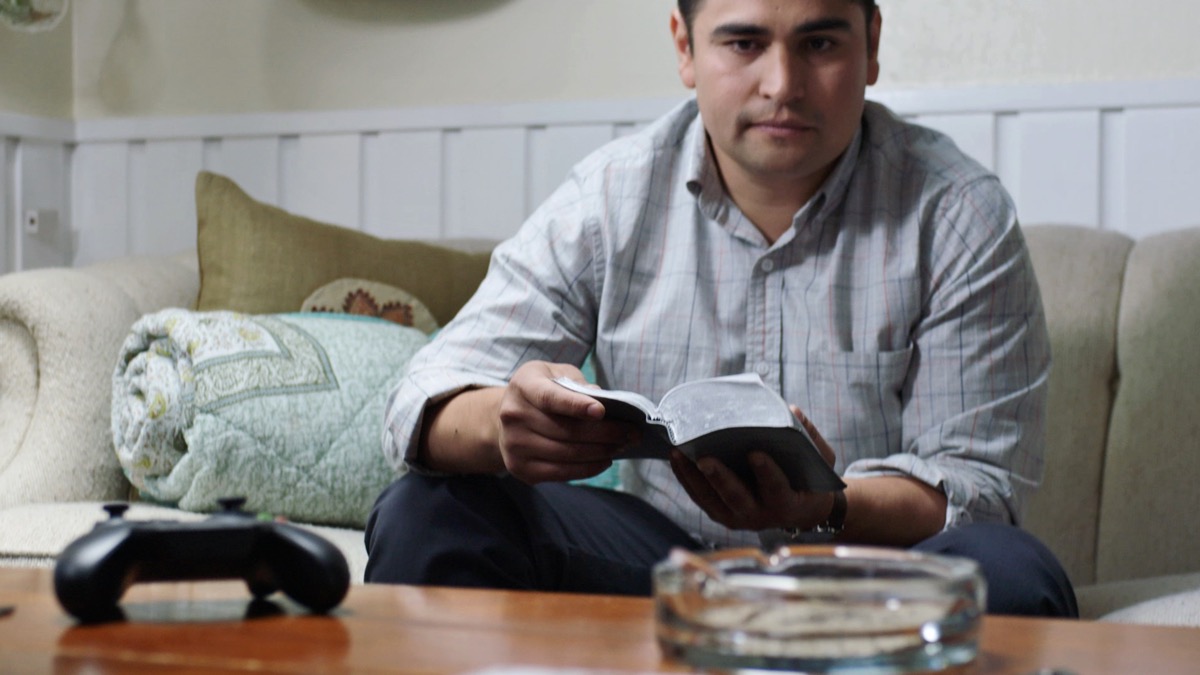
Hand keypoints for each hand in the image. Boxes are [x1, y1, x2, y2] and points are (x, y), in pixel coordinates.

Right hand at [496, 361, 634, 483]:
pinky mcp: (520, 468)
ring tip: (621, 446)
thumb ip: (577, 383)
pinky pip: (561, 472)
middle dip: (605, 433)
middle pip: (566, 430)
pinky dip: (588, 468)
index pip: (550, 398)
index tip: (602, 411)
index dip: (576, 405)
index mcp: (523, 385)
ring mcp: (514, 445)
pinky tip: (604, 460)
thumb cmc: (542, 391)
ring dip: (601, 451)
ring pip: (567, 453)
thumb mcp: (556, 373)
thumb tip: (602, 401)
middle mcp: (513, 415)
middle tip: (631, 432)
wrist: (509, 417)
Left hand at [669, 405, 838, 531]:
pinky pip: (700, 497)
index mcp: (788, 503)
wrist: (801, 509)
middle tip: (706, 458)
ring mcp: (738, 518)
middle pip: (737, 498)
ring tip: (679, 452)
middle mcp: (761, 516)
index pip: (777, 489)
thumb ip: (810, 437)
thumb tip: (793, 411)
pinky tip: (676, 458)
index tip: (756, 454)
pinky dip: (686, 479)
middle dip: (720, 478)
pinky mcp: (721, 514)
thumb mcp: (820, 460)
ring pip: (711, 500)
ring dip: (693, 477)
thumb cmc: (809, 478)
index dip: (767, 473)